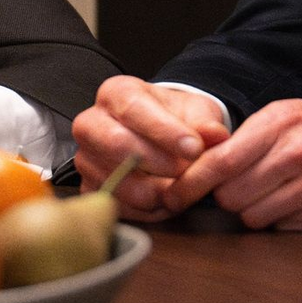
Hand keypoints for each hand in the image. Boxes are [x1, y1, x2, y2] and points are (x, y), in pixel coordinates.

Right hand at [71, 75, 229, 219]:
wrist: (161, 139)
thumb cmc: (175, 121)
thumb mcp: (196, 112)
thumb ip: (206, 124)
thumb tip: (216, 135)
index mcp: (116, 93)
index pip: (133, 109)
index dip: (165, 131)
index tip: (194, 148)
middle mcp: (92, 123)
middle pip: (116, 144)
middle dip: (159, 163)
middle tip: (187, 171)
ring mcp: (85, 158)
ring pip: (118, 181)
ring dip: (157, 191)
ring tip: (181, 186)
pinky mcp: (88, 188)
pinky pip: (117, 206)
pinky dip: (147, 210)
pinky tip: (165, 198)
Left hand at [165, 100, 301, 230]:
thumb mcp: (293, 120)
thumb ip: (249, 140)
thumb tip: (198, 167)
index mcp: (281, 120)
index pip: (221, 159)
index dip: (190, 183)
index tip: (170, 197)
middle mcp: (300, 149)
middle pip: (232, 194)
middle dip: (229, 199)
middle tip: (246, 191)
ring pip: (256, 216)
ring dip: (258, 213)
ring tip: (279, 195)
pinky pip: (287, 229)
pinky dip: (287, 223)